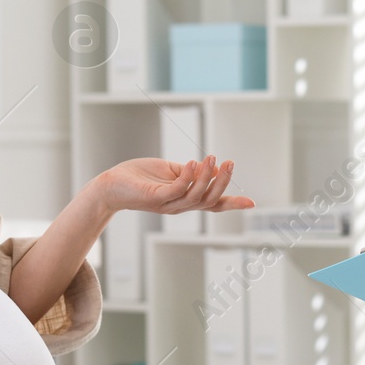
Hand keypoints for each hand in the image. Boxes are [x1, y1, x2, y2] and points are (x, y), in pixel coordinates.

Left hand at [95, 156, 255, 215]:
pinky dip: (187, 177)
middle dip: (223, 182)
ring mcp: (168, 204)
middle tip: (231, 163)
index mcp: (186, 200)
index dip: (232, 203)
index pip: (213, 204)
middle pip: (209, 200)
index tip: (252, 203)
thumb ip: (189, 172)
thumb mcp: (171, 171)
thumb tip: (212, 167)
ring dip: (207, 176)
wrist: (111, 185)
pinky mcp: (155, 198)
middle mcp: (180, 206)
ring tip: (213, 158)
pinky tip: (193, 162)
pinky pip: (176, 189)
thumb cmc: (140, 177)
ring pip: (195, 196)